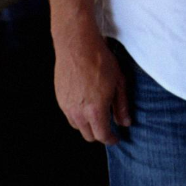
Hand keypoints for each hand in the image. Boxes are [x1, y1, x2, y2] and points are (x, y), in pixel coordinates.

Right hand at [53, 24, 129, 144]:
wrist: (77, 46)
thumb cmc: (101, 61)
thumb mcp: (119, 82)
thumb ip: (122, 105)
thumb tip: (125, 122)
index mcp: (95, 110)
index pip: (102, 135)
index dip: (111, 139)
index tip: (116, 138)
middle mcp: (78, 113)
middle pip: (89, 135)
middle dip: (100, 134)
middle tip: (108, 125)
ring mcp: (66, 107)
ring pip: (78, 127)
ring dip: (88, 125)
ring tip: (97, 112)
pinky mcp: (60, 99)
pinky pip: (69, 115)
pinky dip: (78, 115)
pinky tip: (86, 103)